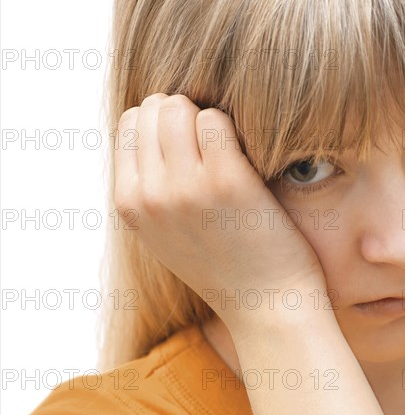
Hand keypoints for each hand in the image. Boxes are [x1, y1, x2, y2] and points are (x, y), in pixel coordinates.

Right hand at [114, 93, 327, 327]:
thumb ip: (148, 188)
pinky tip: (245, 154)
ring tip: (227, 147)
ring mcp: (187, 188)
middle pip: (154, 109)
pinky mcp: (228, 182)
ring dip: (207, 117)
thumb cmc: (222, 265)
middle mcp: (150, 195)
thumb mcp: (164, 234)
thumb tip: (148, 126)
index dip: (160, 120)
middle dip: (182, 111)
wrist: (266, 306)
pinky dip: (231, 126)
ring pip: (182, 109)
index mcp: (129, 205)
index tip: (187, 137)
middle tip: (210, 138)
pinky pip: (216, 120)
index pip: (130, 123)